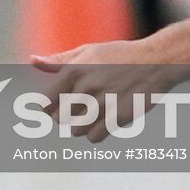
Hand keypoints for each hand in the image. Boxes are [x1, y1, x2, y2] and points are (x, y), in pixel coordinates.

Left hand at [29, 39, 184, 142]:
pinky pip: (95, 137)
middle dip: (66, 118)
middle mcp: (86, 87)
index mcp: (74, 71)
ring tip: (92, 116)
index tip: (56, 108)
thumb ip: (58, 60)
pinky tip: (103, 122)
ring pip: (76, 131)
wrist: (156, 61)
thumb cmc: (119, 55)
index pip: (46, 103)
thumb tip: (32, 61)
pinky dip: (95, 134)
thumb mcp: (88, 51)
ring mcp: (104, 102)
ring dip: (81, 127)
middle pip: (61, 119)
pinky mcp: (120, 116)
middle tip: (78, 110)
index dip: (49, 108)